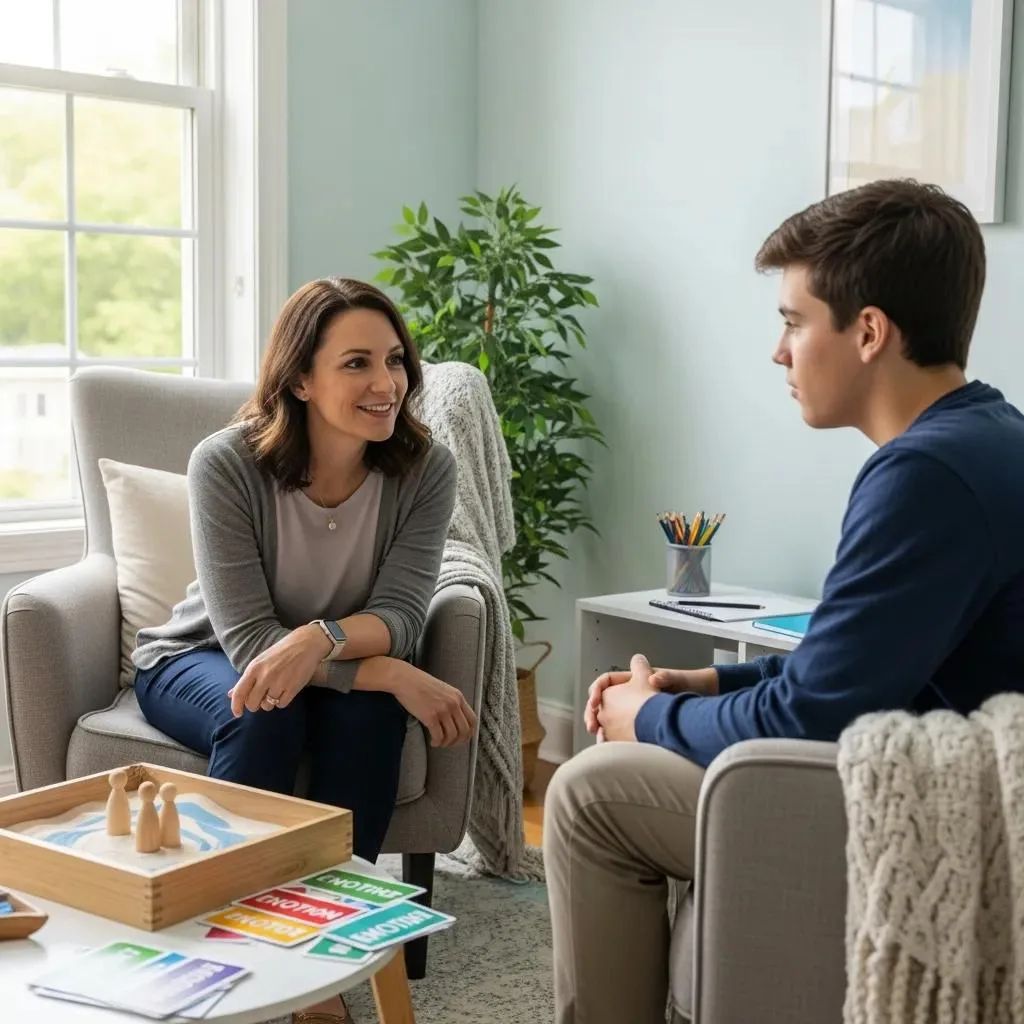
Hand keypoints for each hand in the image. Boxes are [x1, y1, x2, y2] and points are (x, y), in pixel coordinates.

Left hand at [228, 625, 329, 716]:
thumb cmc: (280, 652)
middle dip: (255, 705)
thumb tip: (230, 695)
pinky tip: (285, 691)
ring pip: (267, 706)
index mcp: (254, 668)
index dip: (236, 706)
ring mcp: (279, 682)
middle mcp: (265, 676)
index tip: (237, 714)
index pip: (240, 693)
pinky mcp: (293, 688)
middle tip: (260, 699)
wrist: (305, 644)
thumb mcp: (260, 661)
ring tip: (275, 692)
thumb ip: (246, 679)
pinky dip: (282, 701)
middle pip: (252, 703)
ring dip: (269, 703)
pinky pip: (281, 704)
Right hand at [379, 659, 477, 747]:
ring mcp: (443, 710)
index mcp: (458, 696)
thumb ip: (451, 701)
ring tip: (439, 742)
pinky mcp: (431, 716)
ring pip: (452, 736)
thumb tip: (455, 719)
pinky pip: (439, 736)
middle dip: (458, 741)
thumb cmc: (420, 683)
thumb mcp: (443, 689)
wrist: (404, 679)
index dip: (469, 733)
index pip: (473, 720)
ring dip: (446, 743)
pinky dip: (437, 742)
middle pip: (465, 730)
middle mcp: (453, 703)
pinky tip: (433, 741)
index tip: (463, 738)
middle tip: (450, 743)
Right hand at [585, 661, 715, 734]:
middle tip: (592, 724)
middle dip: (593, 712)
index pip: (607, 681)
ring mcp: (632, 712)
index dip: (598, 689)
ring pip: (607, 718)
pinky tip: (609, 745)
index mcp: (635, 680)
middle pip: (602, 702)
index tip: (596, 699)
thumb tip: (654, 678)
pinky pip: (616, 732)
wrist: (700, 708)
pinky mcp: (637, 728)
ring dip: (599, 726)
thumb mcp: (678, 679)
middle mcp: (631, 695)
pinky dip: (610, 738)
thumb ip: (666, 677)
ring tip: (599, 736)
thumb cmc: (689, 687)